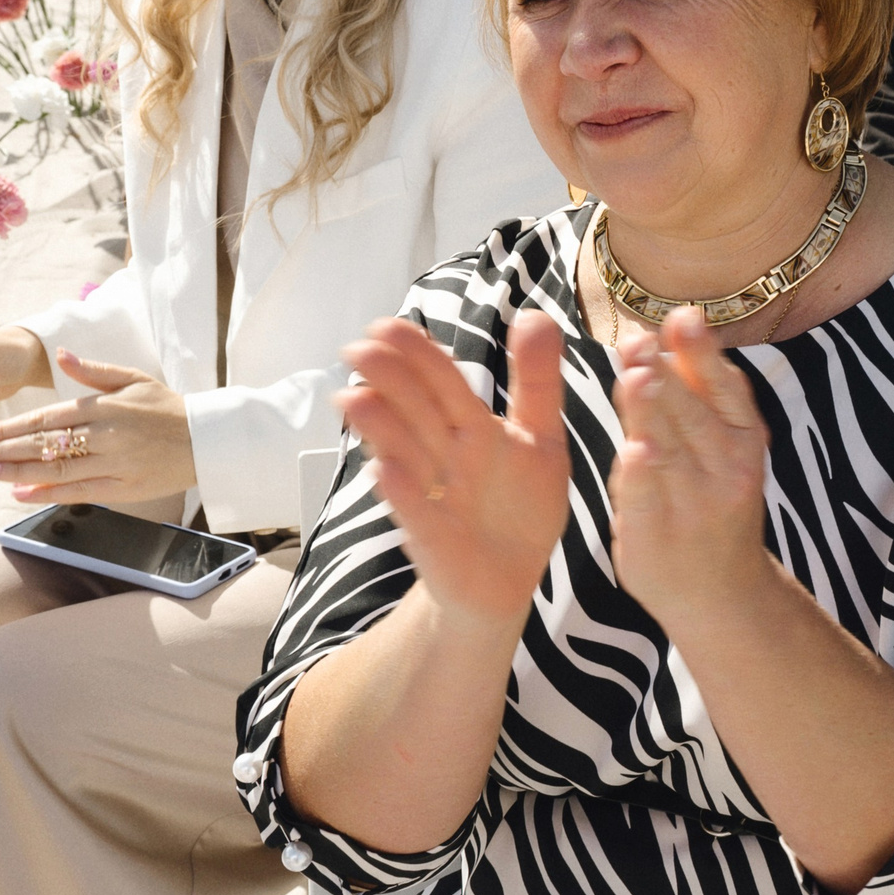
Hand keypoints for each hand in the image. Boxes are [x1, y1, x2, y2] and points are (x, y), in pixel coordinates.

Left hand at [0, 349, 194, 503]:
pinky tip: (21, 493)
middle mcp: (106, 435)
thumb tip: (60, 355)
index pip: (46, 418)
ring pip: (56, 469)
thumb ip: (93, 370)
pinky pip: (80, 491)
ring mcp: (115, 463)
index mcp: (104, 407)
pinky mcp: (125, 487)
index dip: (9, 427)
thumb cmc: (169, 408)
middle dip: (1, 449)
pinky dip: (48, 493)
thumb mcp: (134, 379)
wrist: (209, 440)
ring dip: (15, 472)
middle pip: (44, 444)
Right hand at [334, 314, 571, 629]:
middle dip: (392, 381)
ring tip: (353, 398)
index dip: (419, 356)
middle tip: (359, 348)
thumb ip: (537, 381)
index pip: (443, 385)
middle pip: (417, 412)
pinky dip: (403, 493)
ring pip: (406, 455)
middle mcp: (446, 458)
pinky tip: (383, 471)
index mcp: (471, 430)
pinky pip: (418, 515)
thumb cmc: (518, 504)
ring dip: (381, 428)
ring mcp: (436, 498)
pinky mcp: (435, 541)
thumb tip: (534, 314)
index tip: (386, 325)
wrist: (508, 580)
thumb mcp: (540, 438)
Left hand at [606, 309, 774, 630]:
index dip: (703, 353)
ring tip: (637, 374)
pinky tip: (635, 448)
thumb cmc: (712, 505)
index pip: (726, 389)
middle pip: (693, 414)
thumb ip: (699, 394)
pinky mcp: (657, 535)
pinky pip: (648, 499)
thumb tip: (681, 321)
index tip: (683, 317)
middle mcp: (727, 469)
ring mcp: (694, 504)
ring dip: (652, 411)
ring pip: (669, 449)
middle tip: (639, 338)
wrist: (720, 593)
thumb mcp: (723, 449)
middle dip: (667, 375)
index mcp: (745, 440)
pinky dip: (643, 474)